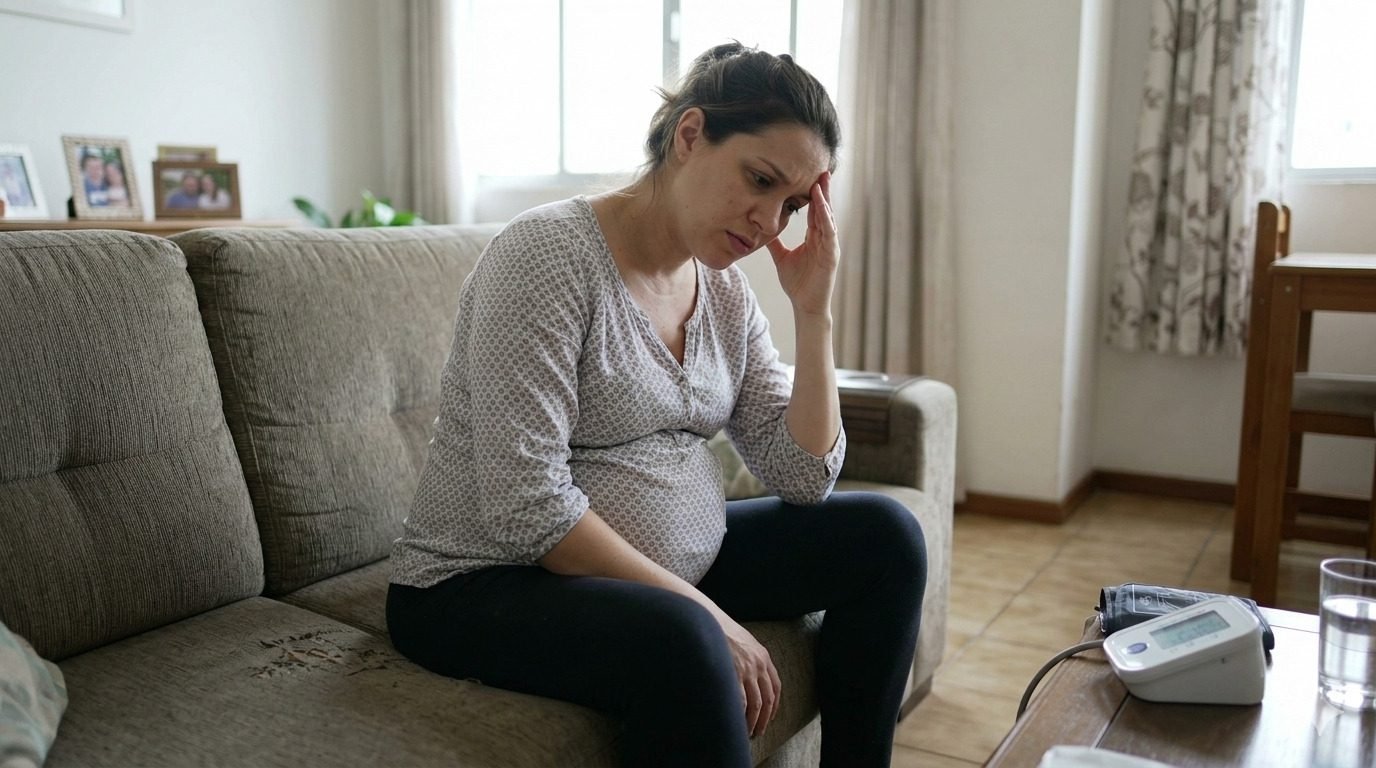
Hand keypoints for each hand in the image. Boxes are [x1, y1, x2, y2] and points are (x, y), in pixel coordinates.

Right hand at [719, 614, 780, 738]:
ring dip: (754, 721)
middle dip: (765, 719)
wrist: (707, 620)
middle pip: (768, 699)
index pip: (776, 686)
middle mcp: (759, 664)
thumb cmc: (721, 631)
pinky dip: (740, 715)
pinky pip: (741, 702)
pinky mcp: (733, 674)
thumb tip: (749, 679)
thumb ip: (751, 658)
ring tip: (747, 732)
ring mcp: (746, 670)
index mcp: (763, 656)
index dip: (774, 705)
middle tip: (759, 731)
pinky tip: (735, 722)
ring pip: (756, 704)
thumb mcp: (744, 641)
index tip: (770, 716)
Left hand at [765, 171, 839, 317]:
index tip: (809, 175)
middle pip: (824, 209)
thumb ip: (774, 243)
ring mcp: (829, 246)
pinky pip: (829, 233)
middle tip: (821, 169)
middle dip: (823, 189)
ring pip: (828, 217)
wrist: (805, 305)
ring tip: (821, 181)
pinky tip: (822, 206)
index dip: (813, 194)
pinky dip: (826, 218)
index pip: (815, 211)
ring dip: (825, 199)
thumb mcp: (781, 257)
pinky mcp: (831, 255)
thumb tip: (762, 230)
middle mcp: (824, 239)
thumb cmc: (797, 283)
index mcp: (814, 237)